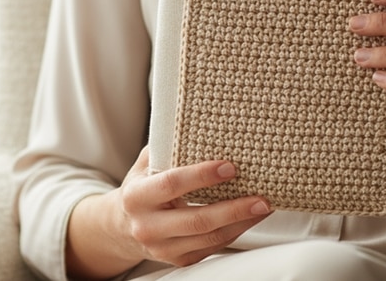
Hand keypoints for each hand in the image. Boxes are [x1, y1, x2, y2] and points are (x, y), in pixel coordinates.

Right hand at [67, 147, 269, 276]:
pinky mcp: (178, 260)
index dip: (202, 175)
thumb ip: (167, 147)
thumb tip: (203, 124)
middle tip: (261, 197)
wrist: (122, 227)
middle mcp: (147, 227)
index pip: (173, 184)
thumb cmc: (141, 186)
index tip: (230, 167)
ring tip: (263, 207)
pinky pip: (212, 248)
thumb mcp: (145, 164)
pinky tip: (249, 218)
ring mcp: (162, 248)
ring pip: (210, 238)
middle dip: (234, 209)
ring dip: (241, 223)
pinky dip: (235, 233)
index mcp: (136, 197)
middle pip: (197, 220)